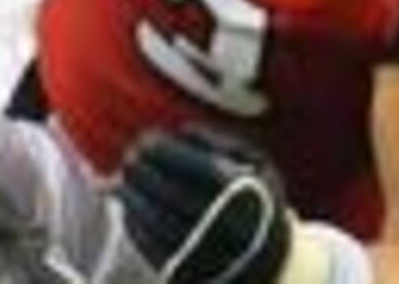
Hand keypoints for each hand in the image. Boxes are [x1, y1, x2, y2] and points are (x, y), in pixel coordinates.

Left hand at [115, 126, 296, 283]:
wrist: (276, 266)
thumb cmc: (257, 203)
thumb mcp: (257, 166)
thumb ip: (221, 142)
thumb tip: (180, 130)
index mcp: (248, 199)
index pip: (198, 167)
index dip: (166, 151)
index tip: (146, 139)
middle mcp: (230, 230)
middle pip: (173, 195)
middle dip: (143, 172)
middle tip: (129, 156)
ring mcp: (211, 258)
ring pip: (158, 224)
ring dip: (133, 199)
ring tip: (122, 181)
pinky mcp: (192, 278)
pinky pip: (154, 251)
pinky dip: (136, 228)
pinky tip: (129, 209)